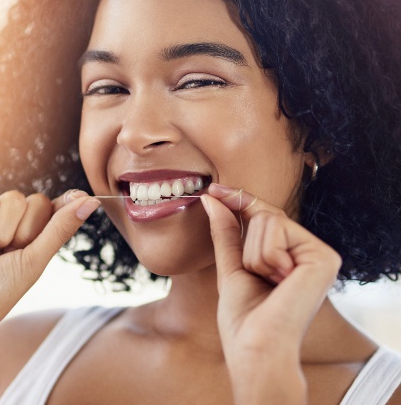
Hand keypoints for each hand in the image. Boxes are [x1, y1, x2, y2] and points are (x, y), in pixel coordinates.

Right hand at [0, 189, 100, 337]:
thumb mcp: (34, 261)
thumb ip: (60, 228)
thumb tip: (92, 201)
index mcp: (33, 241)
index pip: (55, 211)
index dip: (67, 203)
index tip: (81, 195)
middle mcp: (13, 228)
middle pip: (36, 201)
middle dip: (26, 228)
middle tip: (9, 252)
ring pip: (12, 199)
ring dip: (2, 229)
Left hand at [201, 184, 341, 403]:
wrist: (255, 348)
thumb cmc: (244, 317)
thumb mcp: (231, 265)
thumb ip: (226, 231)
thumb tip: (212, 196)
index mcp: (292, 256)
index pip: (264, 216)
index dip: (238, 200)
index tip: (212, 188)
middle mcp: (310, 252)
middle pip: (265, 214)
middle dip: (246, 244)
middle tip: (255, 277)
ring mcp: (320, 254)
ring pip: (267, 219)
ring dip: (253, 254)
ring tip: (268, 284)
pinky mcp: (324, 257)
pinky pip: (276, 229)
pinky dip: (265, 256)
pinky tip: (279, 282)